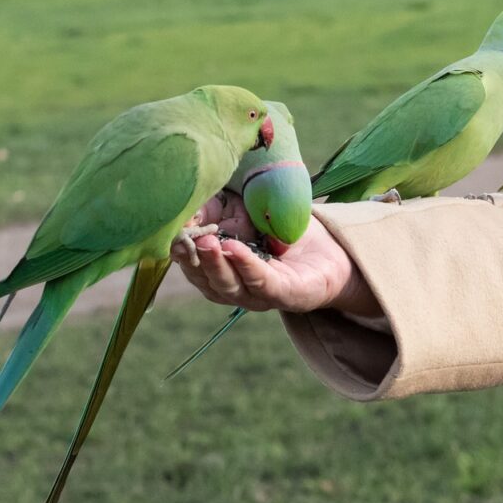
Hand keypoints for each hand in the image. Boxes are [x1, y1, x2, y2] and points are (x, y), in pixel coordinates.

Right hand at [172, 192, 381, 316]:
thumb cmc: (281, 229)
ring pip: (229, 286)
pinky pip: (262, 283)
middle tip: (183, 241)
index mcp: (220, 269)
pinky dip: (246, 266)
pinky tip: (235, 248)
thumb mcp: (242, 210)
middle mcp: (235, 287)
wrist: (333, 247)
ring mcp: (259, 295)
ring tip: (208, 242)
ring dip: (216, 264)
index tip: (169, 233)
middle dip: (193, 260)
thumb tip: (183, 207)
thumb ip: (213, 208)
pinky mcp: (286, 294)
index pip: (193, 264)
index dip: (180, 251)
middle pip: (206, 280)